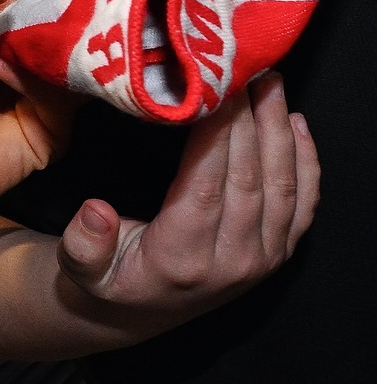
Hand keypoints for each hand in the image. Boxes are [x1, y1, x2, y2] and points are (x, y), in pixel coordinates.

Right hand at [57, 73, 318, 321]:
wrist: (139, 315)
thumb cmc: (108, 279)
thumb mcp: (78, 268)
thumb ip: (83, 245)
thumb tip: (96, 211)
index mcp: (182, 259)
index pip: (205, 187)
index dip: (215, 136)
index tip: (212, 89)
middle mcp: (232, 261)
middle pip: (249, 179)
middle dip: (249, 119)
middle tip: (242, 68)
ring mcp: (262, 259)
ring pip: (282, 186)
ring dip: (278, 129)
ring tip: (269, 82)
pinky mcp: (277, 252)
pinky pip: (303, 204)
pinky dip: (306, 162)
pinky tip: (296, 124)